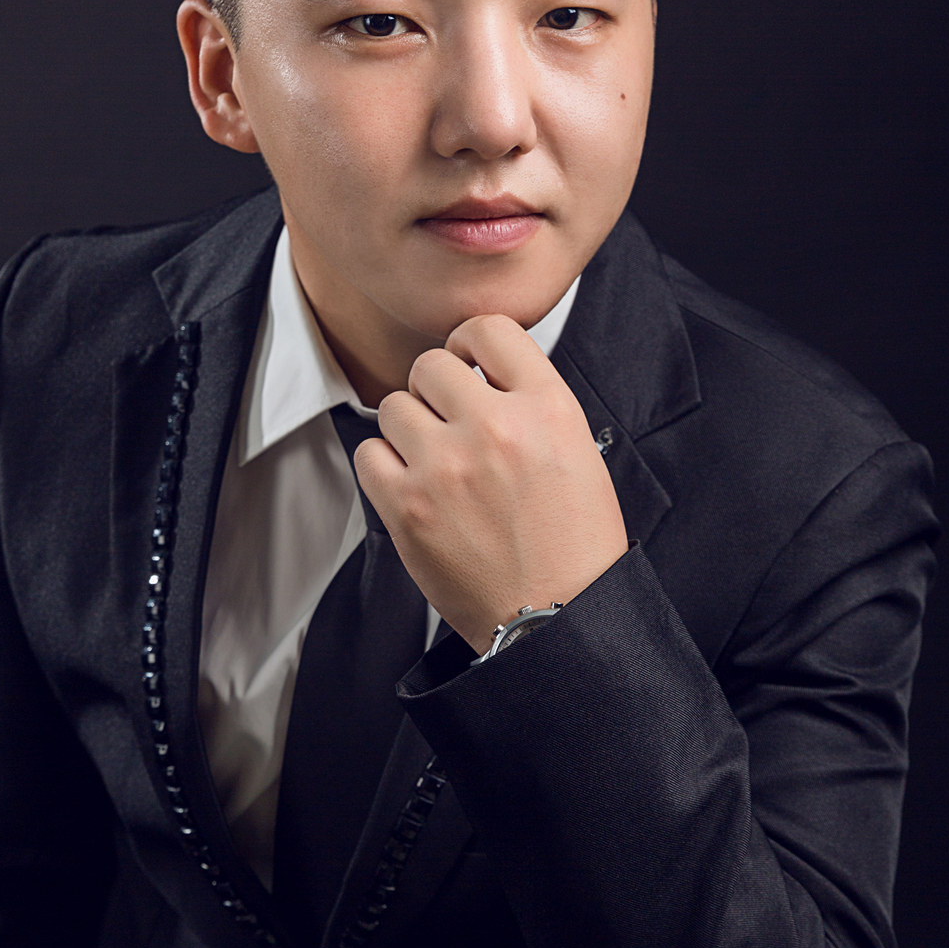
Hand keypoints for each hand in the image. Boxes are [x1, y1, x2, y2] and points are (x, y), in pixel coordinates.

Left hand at [354, 315, 628, 656]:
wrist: (556, 617)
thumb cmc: (573, 545)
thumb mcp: (579, 452)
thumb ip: (531, 403)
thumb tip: (480, 373)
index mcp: (548, 409)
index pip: (489, 330)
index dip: (470, 345)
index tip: (467, 365)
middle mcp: (496, 428)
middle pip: (430, 365)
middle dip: (436, 391)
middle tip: (449, 422)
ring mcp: (446, 466)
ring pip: (394, 406)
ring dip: (409, 428)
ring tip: (435, 461)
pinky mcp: (407, 506)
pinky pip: (369, 453)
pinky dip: (385, 465)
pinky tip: (412, 485)